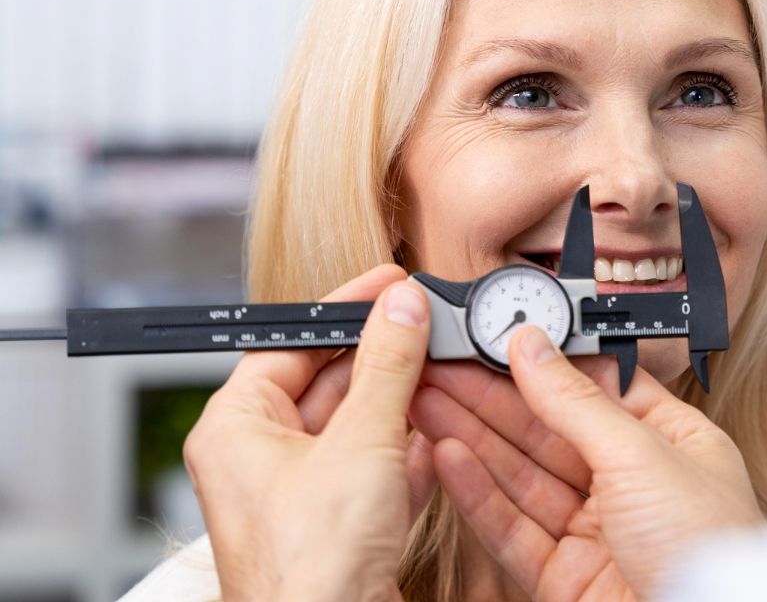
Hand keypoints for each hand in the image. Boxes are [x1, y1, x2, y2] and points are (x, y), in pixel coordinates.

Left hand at [182, 265, 435, 601]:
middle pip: (327, 381)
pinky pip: (375, 469)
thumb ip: (388, 365)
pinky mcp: (337, 527)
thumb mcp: (362, 441)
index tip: (390, 285)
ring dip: (403, 400)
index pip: (289, 342)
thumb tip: (403, 309)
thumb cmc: (312, 565)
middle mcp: (260, 459)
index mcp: (236, 428)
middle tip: (427, 323)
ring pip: (357, 426)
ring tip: (444, 369)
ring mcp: (299, 496)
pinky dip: (409, 450)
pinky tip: (441, 432)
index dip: (344, 309)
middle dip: (383, 355)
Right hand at [412, 326, 762, 600]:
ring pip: (523, 477)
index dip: (540, 364)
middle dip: (491, 398)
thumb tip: (534, 347)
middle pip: (550, 430)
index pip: (596, 388)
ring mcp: (597, 533)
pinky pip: (514, 527)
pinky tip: (448, 456)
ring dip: (473, 437)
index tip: (491, 339)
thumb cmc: (706, 547)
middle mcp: (633, 485)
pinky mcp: (565, 578)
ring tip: (425, 400)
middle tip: (438, 366)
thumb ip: (578, 401)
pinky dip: (478, 493)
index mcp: (672, 442)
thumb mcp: (642, 454)